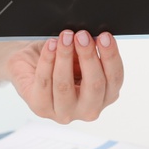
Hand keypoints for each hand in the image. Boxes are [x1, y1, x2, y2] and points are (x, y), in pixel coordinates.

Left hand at [0, 30, 123, 122]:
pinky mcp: (42, 108)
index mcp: (106, 95)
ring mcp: (65, 113)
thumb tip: (92, 37)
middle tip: (82, 36)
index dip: (111, 56)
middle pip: (94, 85)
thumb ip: (89, 50)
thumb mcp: (80, 54)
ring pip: (65, 85)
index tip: (104, 36)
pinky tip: (51, 45)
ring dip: (65, 57)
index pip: (115, 79)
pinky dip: (47, 60)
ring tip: (65, 37)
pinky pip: (44, 82)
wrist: (33, 65)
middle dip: (88, 57)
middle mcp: (88, 109)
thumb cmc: (62, 60)